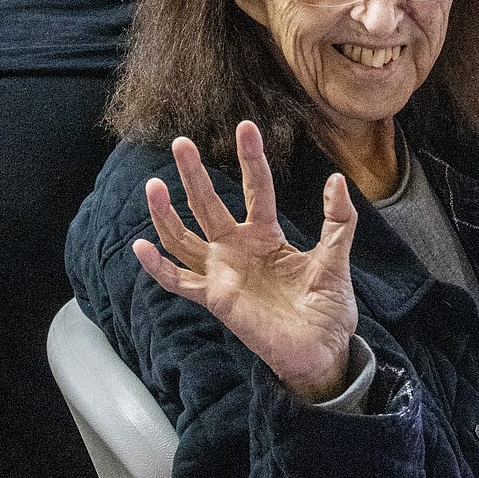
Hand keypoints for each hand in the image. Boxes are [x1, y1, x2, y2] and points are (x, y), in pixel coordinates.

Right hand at [134, 120, 358, 402]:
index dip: (251, 158)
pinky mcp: (216, 299)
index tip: (246, 127)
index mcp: (267, 235)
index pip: (256, 188)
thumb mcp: (335, 256)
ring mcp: (224, 272)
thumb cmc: (327, 307)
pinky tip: (141, 247)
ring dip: (167, 213)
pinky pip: (180, 282)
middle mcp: (239, 249)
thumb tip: (335, 179)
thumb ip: (337, 220)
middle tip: (180, 143)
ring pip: (185, 238)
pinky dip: (159, 268)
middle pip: (208, 204)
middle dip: (194, 174)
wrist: (323, 350)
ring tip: (153, 184)